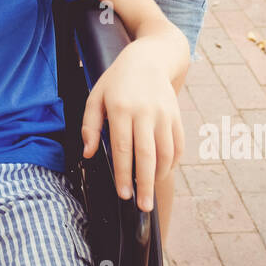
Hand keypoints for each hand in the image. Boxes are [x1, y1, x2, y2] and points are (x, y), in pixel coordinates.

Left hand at [81, 40, 182, 211]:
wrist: (149, 59)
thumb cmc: (117, 80)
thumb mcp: (96, 96)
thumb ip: (90, 125)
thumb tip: (87, 153)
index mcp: (122, 108)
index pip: (123, 148)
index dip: (124, 174)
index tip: (123, 195)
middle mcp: (145, 112)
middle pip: (147, 155)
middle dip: (145, 184)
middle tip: (143, 207)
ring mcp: (164, 114)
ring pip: (166, 153)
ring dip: (159, 176)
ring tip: (150, 192)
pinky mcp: (176, 116)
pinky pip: (177, 145)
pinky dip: (172, 162)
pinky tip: (163, 173)